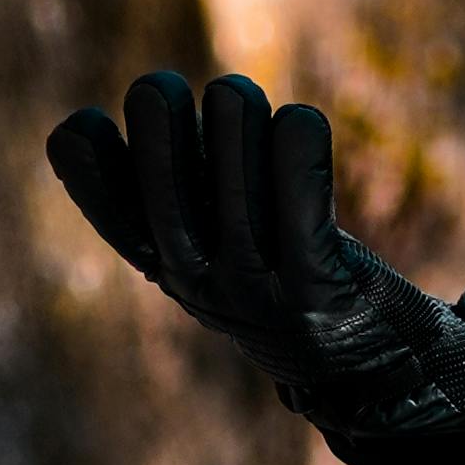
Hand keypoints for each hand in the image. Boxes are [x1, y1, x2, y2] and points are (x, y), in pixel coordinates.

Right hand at [44, 70, 464, 461]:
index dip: (94, 143)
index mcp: (159, 259)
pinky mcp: (317, 285)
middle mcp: (195, 275)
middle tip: (186, 94)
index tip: (122, 127)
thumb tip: (132, 104)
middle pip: (159, 173)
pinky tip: (303, 124)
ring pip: (235, 165)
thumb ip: (175, 184)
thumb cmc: (286, 277)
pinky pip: (299, 196)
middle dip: (163, 106)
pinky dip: (300, 143)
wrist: (372, 371)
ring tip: (253, 108)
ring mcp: (254, 284)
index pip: (91, 189)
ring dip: (242, 111)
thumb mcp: (214, 241)